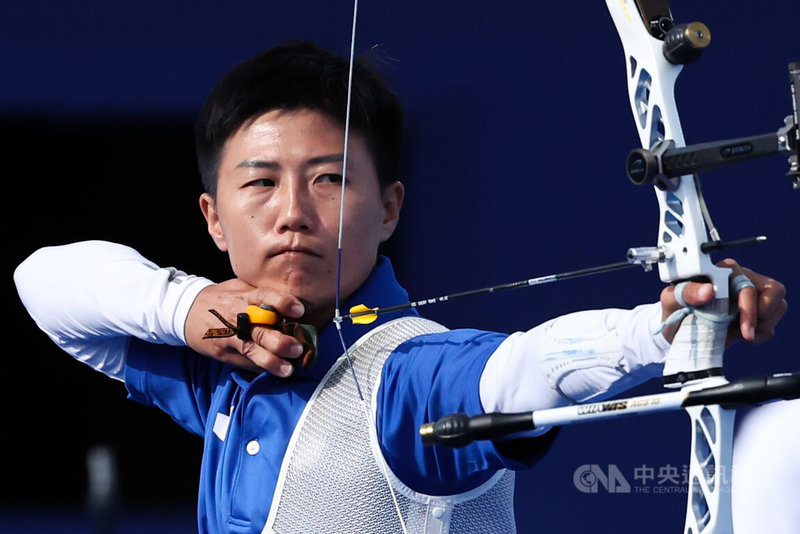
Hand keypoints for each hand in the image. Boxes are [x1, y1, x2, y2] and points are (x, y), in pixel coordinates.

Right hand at [184, 279, 305, 375]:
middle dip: (280, 342)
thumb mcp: (239, 288)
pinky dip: (260, 367)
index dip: (283, 302)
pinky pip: (244, 362)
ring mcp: (229, 337)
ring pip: (252, 351)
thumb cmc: (221, 298)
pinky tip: (273, 371)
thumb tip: (292, 302)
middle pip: (260, 330)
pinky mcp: (223, 352)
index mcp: (243, 297)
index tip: (299, 310)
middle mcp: (237, 317)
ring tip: (288, 369)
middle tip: (297, 349)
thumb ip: (261, 294)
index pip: (265, 296)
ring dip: (271, 362)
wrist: (186, 310)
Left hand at [659, 258, 786, 345]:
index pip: (746, 281)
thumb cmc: (674, 309)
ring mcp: (750, 296)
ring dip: (761, 325)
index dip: (747, 305)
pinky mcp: (755, 314)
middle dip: (758, 316)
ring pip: (778, 305)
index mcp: (721, 271)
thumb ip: (687, 292)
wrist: (675, 330)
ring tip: (737, 331)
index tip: (739, 325)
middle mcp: (740, 279)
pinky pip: (771, 324)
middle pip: (772, 291)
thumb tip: (709, 290)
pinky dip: (759, 335)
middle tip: (744, 333)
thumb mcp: (672, 299)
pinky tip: (739, 335)